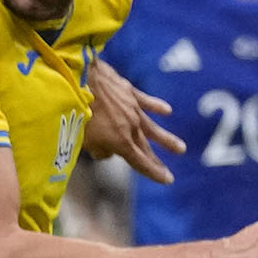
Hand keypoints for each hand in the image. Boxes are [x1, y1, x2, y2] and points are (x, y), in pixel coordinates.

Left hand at [85, 59, 181, 182]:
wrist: (80, 78)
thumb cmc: (77, 111)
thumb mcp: (83, 140)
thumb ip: (98, 150)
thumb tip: (107, 152)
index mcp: (120, 142)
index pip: (140, 162)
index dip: (154, 172)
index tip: (168, 180)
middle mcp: (131, 127)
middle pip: (145, 148)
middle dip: (156, 162)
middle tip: (169, 174)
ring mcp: (132, 109)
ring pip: (152, 127)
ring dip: (166, 139)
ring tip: (180, 148)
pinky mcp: (129, 92)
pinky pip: (146, 102)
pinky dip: (157, 107)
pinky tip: (167, 111)